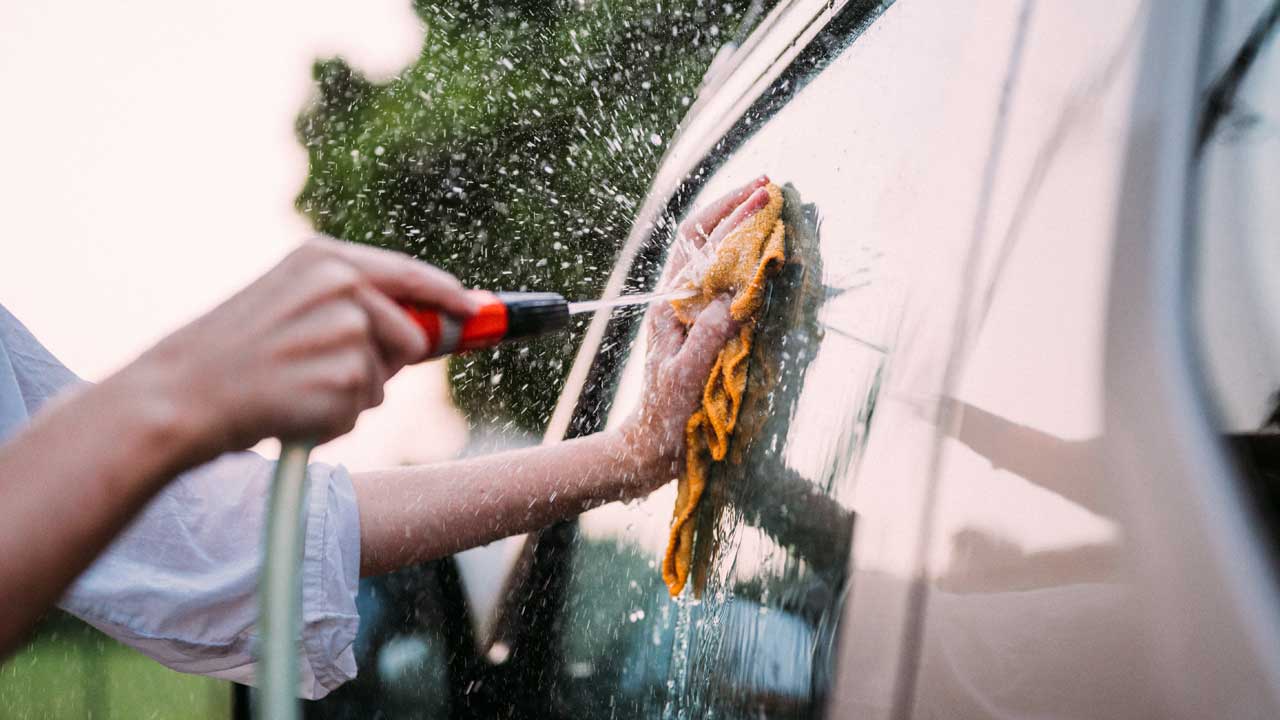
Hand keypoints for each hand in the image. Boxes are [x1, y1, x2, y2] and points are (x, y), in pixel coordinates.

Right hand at [121, 237, 479, 455]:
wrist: (180, 394)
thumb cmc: (231, 356)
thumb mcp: (289, 305)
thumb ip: (352, 307)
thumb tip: (427, 332)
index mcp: (324, 258)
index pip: (410, 275)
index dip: (450, 296)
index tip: (477, 311)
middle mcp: (342, 285)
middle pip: (411, 335)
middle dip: (385, 363)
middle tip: (323, 371)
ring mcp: (346, 330)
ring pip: (384, 379)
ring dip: (351, 394)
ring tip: (295, 386)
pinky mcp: (346, 377)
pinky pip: (362, 409)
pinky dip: (333, 419)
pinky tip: (290, 406)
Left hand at [620, 177, 771, 491]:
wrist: (650, 448)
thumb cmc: (665, 417)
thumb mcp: (686, 376)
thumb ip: (708, 335)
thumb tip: (733, 295)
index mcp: (671, 304)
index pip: (700, 245)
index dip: (731, 216)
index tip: (761, 196)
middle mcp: (680, 301)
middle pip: (705, 239)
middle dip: (734, 208)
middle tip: (769, 186)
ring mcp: (692, 313)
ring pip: (716, 258)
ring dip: (742, 229)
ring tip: (770, 207)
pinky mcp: (705, 330)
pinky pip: (728, 286)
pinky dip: (749, 263)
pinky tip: (768, 256)